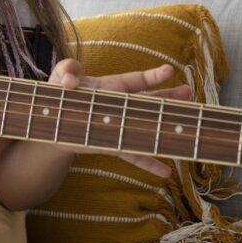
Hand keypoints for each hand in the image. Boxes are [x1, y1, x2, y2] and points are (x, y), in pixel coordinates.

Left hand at [48, 59, 192, 177]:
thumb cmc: (61, 95)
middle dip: (168, 96)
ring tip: (186, 128)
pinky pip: (133, 155)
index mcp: (111, 87)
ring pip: (146, 126)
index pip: (135, 80)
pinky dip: (148, 163)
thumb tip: (69, 80)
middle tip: (188, 92)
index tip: (169, 70)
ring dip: (164, 128)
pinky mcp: (112, 144)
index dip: (152, 76)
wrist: (53, 123)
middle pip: (149, 101)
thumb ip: (65, 70)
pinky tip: (165, 172)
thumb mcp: (59, 77)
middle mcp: (120, 106)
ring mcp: (119, 126)